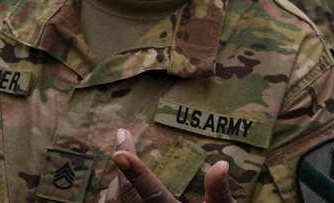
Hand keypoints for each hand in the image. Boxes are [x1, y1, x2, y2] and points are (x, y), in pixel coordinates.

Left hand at [103, 128, 233, 202]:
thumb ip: (219, 190)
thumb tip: (222, 164)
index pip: (153, 194)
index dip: (136, 172)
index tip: (119, 151)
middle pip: (128, 194)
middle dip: (123, 165)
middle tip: (123, 137)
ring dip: (115, 184)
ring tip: (123, 164)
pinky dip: (111, 199)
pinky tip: (117, 190)